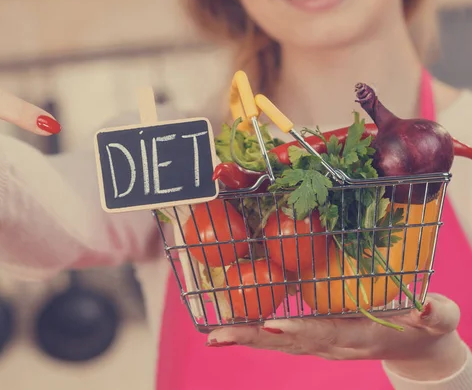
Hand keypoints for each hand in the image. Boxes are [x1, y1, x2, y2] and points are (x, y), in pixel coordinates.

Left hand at [207, 293, 467, 380]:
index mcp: (362, 336)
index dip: (301, 330)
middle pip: (290, 344)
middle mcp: (335, 344)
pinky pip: (279, 338)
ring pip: (278, 344)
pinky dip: (252, 333)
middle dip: (254, 339)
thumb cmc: (426, 326)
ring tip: (212, 335)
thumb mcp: (439, 318)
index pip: (328, 333)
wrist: (415, 347)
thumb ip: (434, 313)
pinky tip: (226, 326)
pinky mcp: (314, 339)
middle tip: (219, 336)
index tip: (273, 326)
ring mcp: (322, 344)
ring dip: (245, 338)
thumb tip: (427, 305)